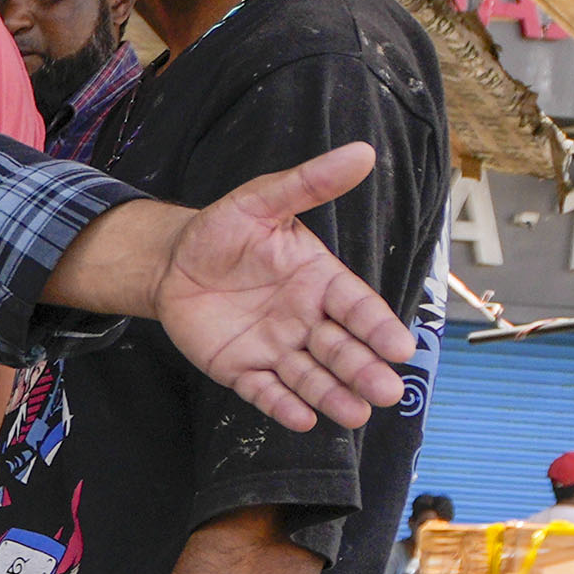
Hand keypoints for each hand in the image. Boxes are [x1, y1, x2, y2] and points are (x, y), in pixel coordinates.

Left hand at [145, 145, 405, 433]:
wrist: (173, 262)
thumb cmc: (224, 230)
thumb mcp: (264, 200)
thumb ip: (309, 183)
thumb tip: (362, 153)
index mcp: (320, 280)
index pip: (357, 306)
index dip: (378, 327)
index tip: (400, 347)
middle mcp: (305, 319)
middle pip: (341, 348)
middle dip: (363, 370)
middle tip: (388, 392)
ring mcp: (275, 347)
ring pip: (310, 376)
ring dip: (333, 395)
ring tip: (356, 414)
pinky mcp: (241, 369)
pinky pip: (264, 391)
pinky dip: (282, 406)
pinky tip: (303, 420)